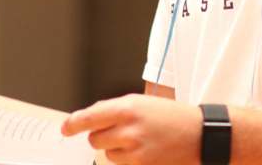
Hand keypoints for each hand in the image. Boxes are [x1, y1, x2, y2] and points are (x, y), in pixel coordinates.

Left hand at [61, 93, 201, 164]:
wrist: (196, 134)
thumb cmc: (169, 115)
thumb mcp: (141, 103)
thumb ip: (115, 110)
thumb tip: (91, 119)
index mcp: (128, 107)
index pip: (91, 116)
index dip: (74, 123)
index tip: (65, 127)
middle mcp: (129, 129)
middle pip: (95, 139)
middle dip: (101, 135)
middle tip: (117, 130)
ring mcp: (135, 150)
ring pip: (106, 153)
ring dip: (114, 148)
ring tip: (135, 138)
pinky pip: (120, 163)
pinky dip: (125, 158)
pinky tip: (142, 149)